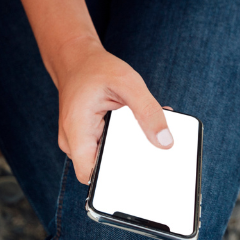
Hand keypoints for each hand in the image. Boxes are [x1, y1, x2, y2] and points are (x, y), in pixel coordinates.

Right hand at [50, 36, 171, 184]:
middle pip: (102, 170)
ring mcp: (79, 141)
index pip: (90, 176)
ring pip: (106, 159)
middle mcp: (73, 141)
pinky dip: (122, 140)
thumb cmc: (96, 68)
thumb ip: (148, 112)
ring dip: (126, 150)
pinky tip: (135, 125)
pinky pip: (106, 147)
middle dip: (128, 163)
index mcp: (77, 131)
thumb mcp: (128, 82)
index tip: (138, 177)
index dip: (112, 182)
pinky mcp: (87, 137)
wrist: (75, 58)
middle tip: (152, 150)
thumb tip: (165, 142)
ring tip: (143, 131)